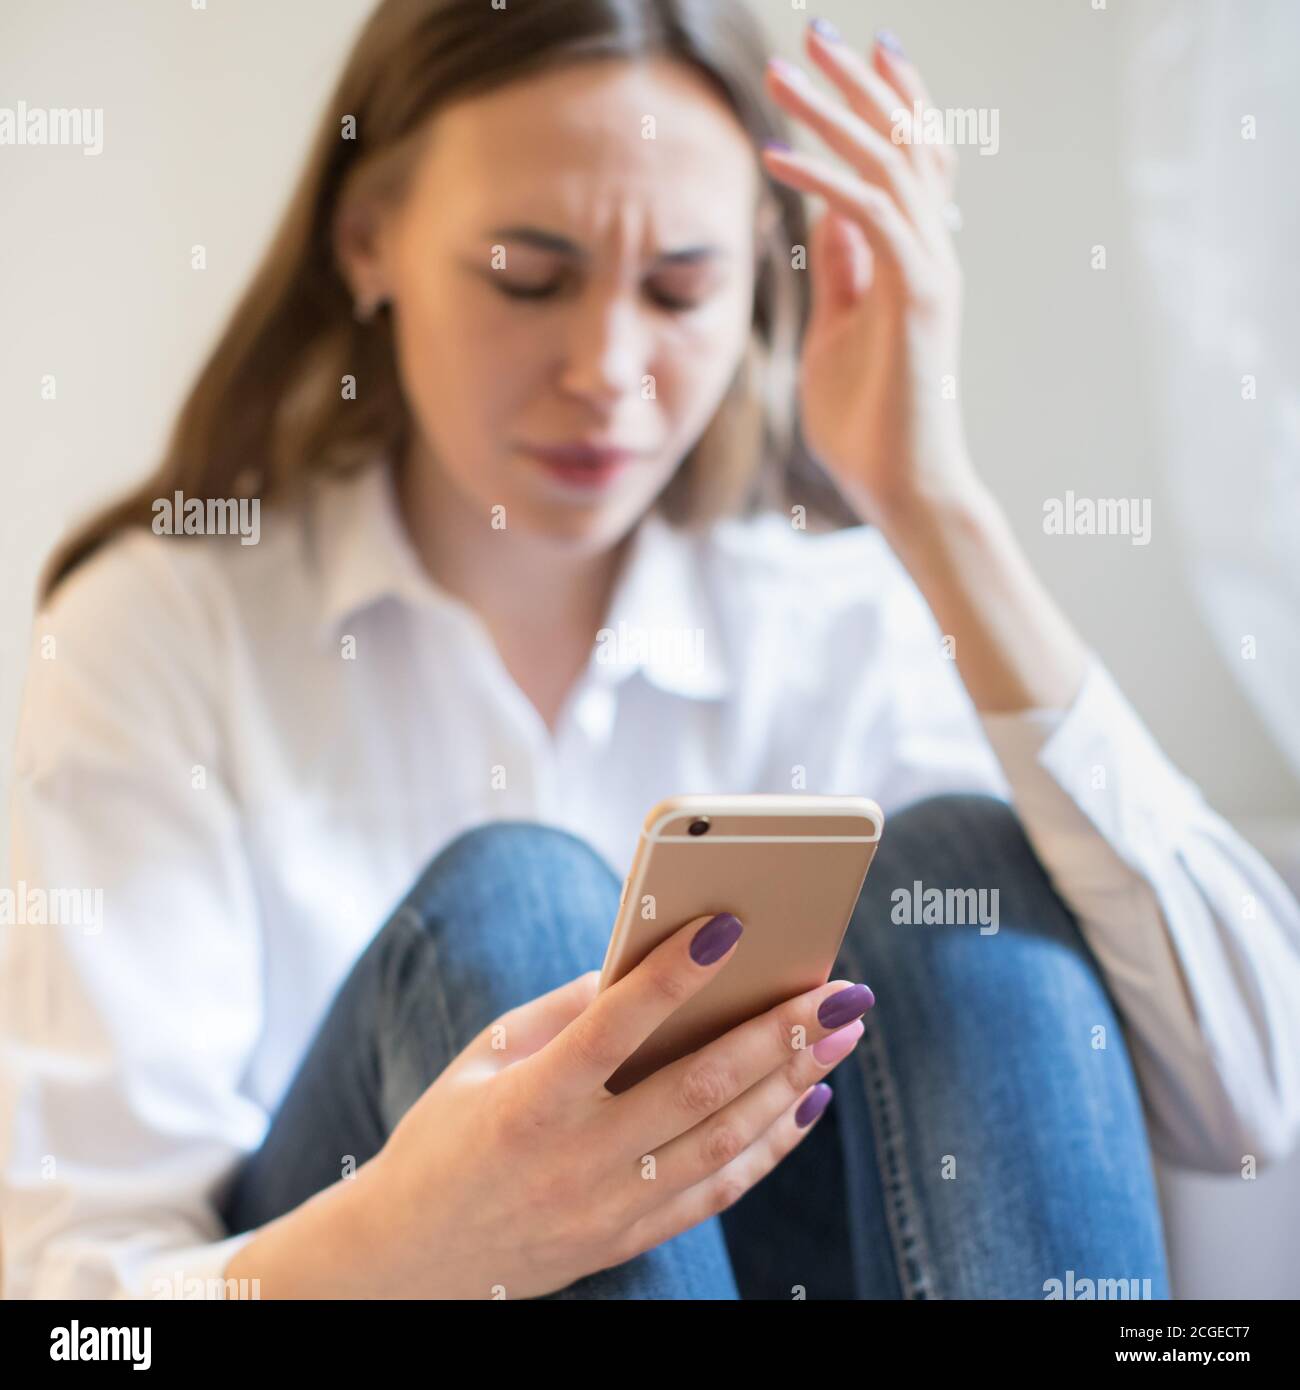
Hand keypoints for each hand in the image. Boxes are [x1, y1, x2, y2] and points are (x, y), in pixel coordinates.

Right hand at [359, 912, 873, 1298]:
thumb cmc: (445, 1138)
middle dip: (778, 1034)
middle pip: (695, 1088)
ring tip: (842, 1033)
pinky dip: (770, 1147)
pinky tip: (808, 1102)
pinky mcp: (626, 1240)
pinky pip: (716, 1192)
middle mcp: (575, 1160)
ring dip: (793, 1084)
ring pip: (721, 1141)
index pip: (612, 1027)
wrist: (410, 1261)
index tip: (729, 926)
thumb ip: (563, 1011)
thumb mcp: (483, 1060)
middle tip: (840, 989)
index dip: (672, 975)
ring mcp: (607, 1209)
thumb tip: (643, 964)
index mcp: (529, 1102)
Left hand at [762, 22, 979, 528]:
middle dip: (860, 83)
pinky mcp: (920, 298)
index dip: (886, 102)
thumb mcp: (839, 330)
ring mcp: (932, 271)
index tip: (851, 54)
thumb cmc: (868, 423)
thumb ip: (841, 270)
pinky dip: (822, 179)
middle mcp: (933, 252)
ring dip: (836, 114)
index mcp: (915, 258)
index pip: (909, 160)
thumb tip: (824, 212)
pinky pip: (870, 216)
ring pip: (890, 164)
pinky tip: (776, 154)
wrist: (903, 489)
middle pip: (905, 142)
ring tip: (787, 73)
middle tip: (818, 29)